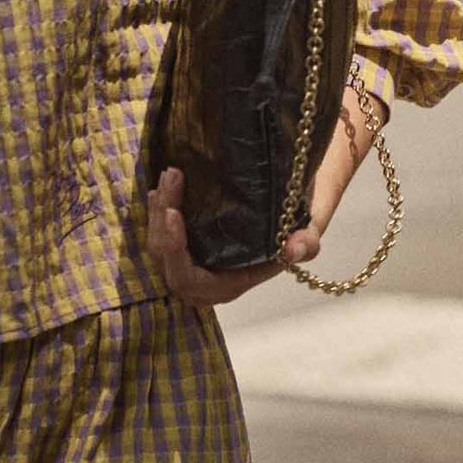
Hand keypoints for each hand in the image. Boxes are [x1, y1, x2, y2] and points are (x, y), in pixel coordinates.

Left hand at [147, 168, 319, 306]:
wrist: (289, 224)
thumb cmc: (294, 233)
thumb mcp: (306, 237)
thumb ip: (305, 246)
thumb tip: (294, 249)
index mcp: (225, 287)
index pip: (186, 278)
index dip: (174, 250)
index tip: (174, 214)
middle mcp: (201, 283)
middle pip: (163, 258)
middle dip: (161, 219)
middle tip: (171, 181)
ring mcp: (189, 266)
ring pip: (156, 244)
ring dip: (157, 210)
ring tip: (169, 176)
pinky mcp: (183, 250)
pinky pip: (158, 235)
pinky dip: (156, 211)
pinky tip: (159, 189)